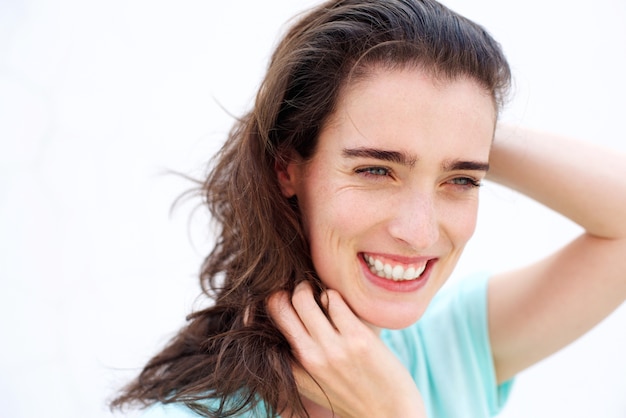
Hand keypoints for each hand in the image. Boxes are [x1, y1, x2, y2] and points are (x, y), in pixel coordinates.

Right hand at [267, 282, 425, 417]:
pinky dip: (334, 295)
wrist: (390, 415)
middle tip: (302, 292)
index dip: (268, 307)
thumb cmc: (351, 394)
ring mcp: (333, 348)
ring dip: (310, 288)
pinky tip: (341, 304)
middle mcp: (308, 358)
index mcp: (293, 370)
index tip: (283, 302)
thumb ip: (295, 358)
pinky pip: (334, 299)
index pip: (264, 326)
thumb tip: (283, 318)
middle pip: (277, 306)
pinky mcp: (358, 338)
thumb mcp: (312, 382)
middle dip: (287, 292)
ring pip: (303, 298)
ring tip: (320, 294)